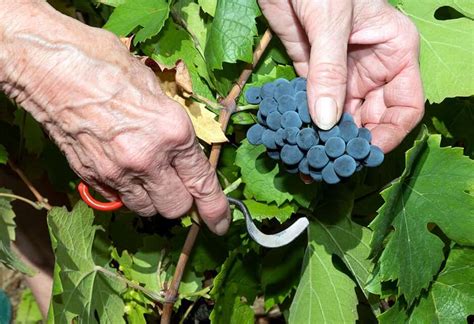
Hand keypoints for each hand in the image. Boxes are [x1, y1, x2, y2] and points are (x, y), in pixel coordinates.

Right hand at [0, 2, 229, 233]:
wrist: (51, 68)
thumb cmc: (106, 65)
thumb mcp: (156, 89)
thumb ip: (173, 126)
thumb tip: (184, 148)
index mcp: (173, 133)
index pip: (203, 185)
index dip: (215, 210)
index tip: (221, 225)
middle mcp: (148, 160)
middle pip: (175, 208)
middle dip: (182, 201)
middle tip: (178, 185)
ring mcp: (117, 172)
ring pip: (147, 209)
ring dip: (154, 199)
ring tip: (149, 177)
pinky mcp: (92, 177)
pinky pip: (119, 200)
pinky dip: (128, 193)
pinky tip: (124, 171)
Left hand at [259, 0, 424, 151]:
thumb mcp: (331, 21)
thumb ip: (329, 70)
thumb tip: (324, 122)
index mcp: (394, 53)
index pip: (404, 107)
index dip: (387, 135)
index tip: (362, 154)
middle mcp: (370, 69)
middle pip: (369, 119)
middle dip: (351, 144)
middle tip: (329, 166)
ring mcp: (339, 73)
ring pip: (338, 117)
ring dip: (325, 140)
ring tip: (309, 163)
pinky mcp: (310, 72)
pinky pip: (311, 105)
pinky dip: (304, 124)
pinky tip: (293, 141)